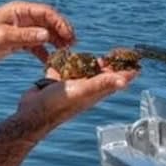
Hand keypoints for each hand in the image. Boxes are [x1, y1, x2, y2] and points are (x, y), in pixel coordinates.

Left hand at [0, 1, 73, 64]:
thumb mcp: (3, 36)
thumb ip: (25, 35)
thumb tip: (46, 35)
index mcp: (20, 10)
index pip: (46, 13)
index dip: (60, 23)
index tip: (69, 35)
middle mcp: (23, 18)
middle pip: (48, 23)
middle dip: (62, 33)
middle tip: (72, 45)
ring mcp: (22, 29)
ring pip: (44, 34)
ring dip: (55, 43)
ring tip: (65, 54)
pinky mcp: (18, 41)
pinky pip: (36, 46)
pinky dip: (43, 52)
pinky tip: (49, 62)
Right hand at [16, 66, 137, 126]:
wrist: (30, 113)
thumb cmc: (57, 105)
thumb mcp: (83, 91)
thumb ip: (102, 83)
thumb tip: (125, 81)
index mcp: (95, 91)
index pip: (117, 79)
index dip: (127, 70)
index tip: (135, 59)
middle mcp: (86, 88)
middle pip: (103, 74)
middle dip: (110, 64)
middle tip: (117, 52)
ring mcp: (72, 86)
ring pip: (83, 71)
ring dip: (87, 62)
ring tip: (94, 54)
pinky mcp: (57, 82)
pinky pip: (64, 69)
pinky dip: (65, 62)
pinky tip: (64, 55)